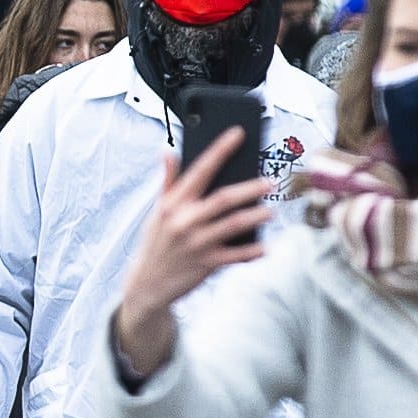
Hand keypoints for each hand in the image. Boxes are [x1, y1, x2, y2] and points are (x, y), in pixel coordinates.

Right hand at [107, 133, 269, 380]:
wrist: (147, 284)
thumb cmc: (156, 242)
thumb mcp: (157, 212)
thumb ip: (167, 182)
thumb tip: (167, 153)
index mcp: (173, 204)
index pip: (199, 170)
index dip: (220, 150)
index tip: (238, 133)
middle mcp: (185, 221)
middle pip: (224, 198)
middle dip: (251, 188)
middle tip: (270, 182)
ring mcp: (197, 243)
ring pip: (235, 224)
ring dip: (256, 216)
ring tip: (270, 212)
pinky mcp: (207, 264)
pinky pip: (237, 255)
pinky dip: (253, 251)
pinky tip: (265, 246)